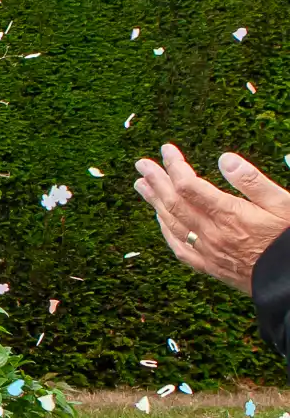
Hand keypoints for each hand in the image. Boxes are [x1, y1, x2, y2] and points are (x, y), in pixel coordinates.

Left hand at [135, 145, 289, 295]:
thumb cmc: (289, 238)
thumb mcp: (282, 202)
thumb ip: (252, 181)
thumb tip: (225, 159)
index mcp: (228, 215)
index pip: (189, 185)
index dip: (174, 166)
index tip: (166, 149)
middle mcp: (212, 233)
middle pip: (173, 203)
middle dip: (156, 181)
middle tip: (141, 164)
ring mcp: (208, 252)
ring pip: (172, 224)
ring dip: (154, 203)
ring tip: (142, 186)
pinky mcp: (211, 267)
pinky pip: (179, 248)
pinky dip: (166, 231)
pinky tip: (160, 222)